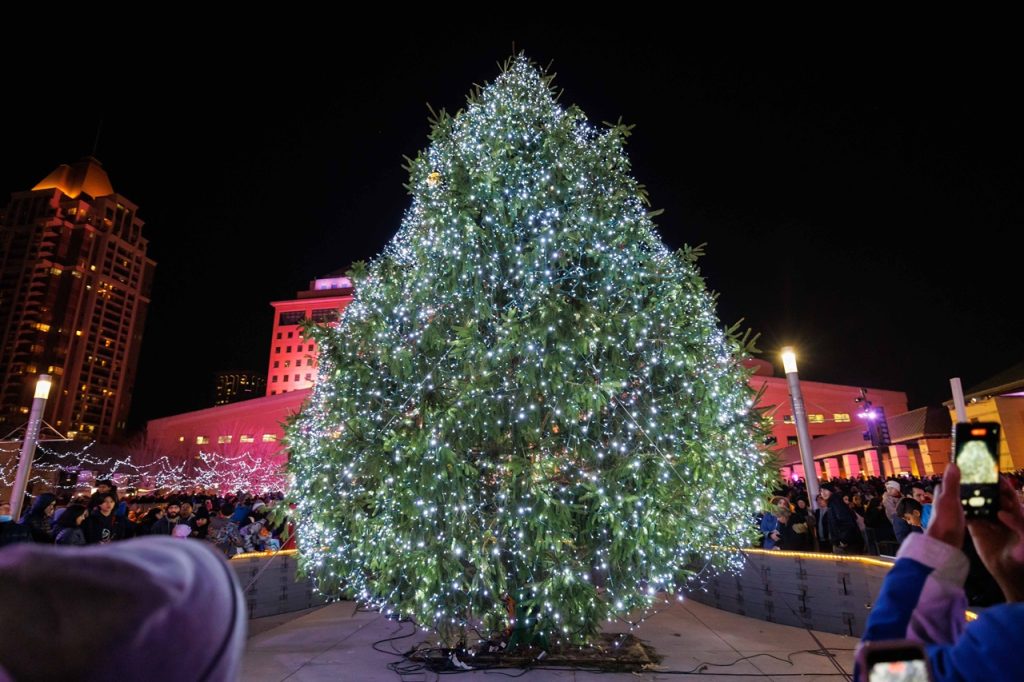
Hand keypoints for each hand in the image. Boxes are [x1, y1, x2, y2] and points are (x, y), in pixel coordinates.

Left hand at [926, 464, 964, 549]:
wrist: (943, 546)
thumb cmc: (945, 521)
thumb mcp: (949, 499)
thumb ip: (951, 484)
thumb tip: (951, 464)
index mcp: (939, 498)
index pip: (943, 485)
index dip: (950, 479)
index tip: (960, 473)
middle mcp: (940, 507)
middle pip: (948, 495)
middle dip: (956, 491)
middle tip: (970, 487)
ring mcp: (946, 517)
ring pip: (953, 506)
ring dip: (961, 502)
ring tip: (974, 499)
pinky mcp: (952, 527)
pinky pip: (959, 517)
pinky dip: (965, 514)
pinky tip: (972, 516)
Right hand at [968, 475, 1023, 601]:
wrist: (1009, 572)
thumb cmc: (1022, 554)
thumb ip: (1018, 523)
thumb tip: (1001, 512)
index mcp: (1016, 513)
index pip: (1009, 495)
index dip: (1003, 485)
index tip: (994, 475)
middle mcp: (1001, 514)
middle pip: (993, 496)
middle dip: (985, 486)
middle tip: (974, 476)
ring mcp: (987, 521)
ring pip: (980, 503)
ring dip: (973, 495)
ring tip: (962, 485)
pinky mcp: (976, 528)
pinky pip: (969, 515)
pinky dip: (963, 508)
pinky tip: (955, 501)